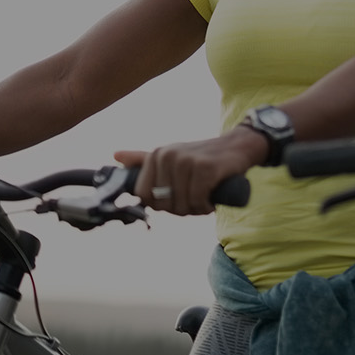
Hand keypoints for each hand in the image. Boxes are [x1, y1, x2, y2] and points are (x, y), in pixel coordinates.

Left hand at [114, 127, 267, 215]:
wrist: (239, 146)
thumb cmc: (203, 157)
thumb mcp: (171, 156)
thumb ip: (142, 159)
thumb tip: (115, 156)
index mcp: (156, 155)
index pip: (144, 197)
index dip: (162, 204)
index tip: (178, 195)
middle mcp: (167, 155)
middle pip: (163, 205)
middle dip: (181, 207)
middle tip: (196, 195)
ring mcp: (186, 161)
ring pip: (182, 205)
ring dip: (197, 208)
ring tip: (206, 194)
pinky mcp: (206, 168)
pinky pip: (198, 201)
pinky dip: (207, 205)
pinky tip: (213, 195)